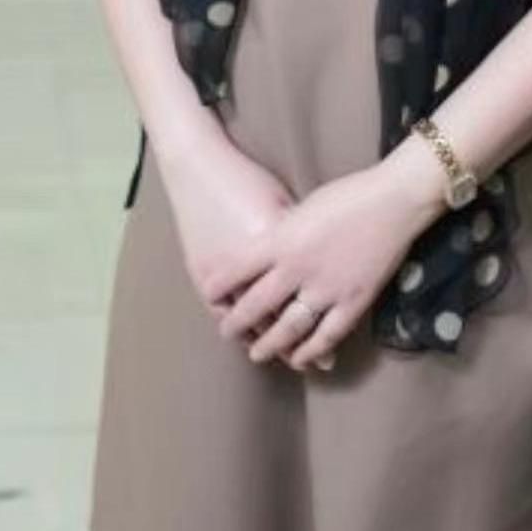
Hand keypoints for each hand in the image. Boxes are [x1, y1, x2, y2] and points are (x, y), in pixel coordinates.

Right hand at [157, 128, 337, 372]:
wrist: (199, 165)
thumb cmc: (249, 182)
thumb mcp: (284, 208)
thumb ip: (301, 243)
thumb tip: (319, 269)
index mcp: (287, 248)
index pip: (308, 303)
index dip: (321, 332)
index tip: (332, 350)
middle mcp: (261, 268)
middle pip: (283, 320)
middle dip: (298, 347)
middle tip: (315, 365)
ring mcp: (229, 274)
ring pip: (252, 322)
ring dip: (263, 339)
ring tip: (276, 352)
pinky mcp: (204, 271)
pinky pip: (224, 309)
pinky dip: (237, 323)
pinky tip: (244, 331)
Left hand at [204, 162, 434, 370]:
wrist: (393, 201)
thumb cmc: (347, 195)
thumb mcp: (303, 209)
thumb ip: (283, 234)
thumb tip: (266, 252)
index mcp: (282, 240)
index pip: (238, 269)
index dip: (220, 286)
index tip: (209, 296)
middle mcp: (298, 268)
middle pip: (257, 305)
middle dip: (238, 322)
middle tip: (227, 333)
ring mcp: (326, 288)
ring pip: (289, 328)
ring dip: (270, 345)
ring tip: (257, 354)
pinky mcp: (353, 301)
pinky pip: (327, 335)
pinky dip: (311, 350)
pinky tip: (300, 358)